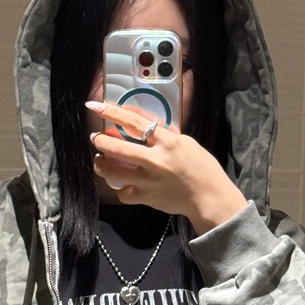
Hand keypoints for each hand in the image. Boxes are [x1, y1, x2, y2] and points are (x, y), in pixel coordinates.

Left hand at [86, 99, 247, 235]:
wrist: (209, 197)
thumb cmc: (201, 168)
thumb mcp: (186, 143)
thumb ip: (164, 137)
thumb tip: (145, 129)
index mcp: (167, 142)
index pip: (134, 123)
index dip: (112, 113)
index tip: (96, 106)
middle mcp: (155, 160)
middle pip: (117, 148)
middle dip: (100, 141)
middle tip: (95, 139)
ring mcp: (148, 181)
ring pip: (113, 172)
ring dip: (101, 165)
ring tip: (100, 161)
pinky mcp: (146, 198)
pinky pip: (123, 193)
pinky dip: (119, 188)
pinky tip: (121, 184)